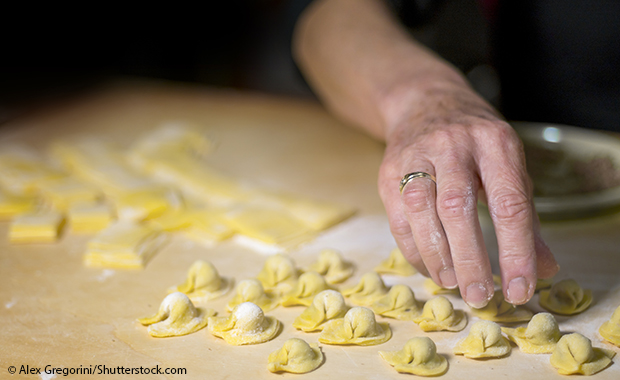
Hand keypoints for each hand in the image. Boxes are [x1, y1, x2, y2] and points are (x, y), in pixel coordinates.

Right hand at [378, 85, 558, 307]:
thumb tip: (545, 269)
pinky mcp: (389, 170)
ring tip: (451, 284)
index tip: (519, 289)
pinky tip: (430, 267)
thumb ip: (525, 217)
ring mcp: (416, 155)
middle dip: (470, 258)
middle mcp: (454, 144)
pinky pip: (398, 216)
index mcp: (495, 142)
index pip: (509, 202)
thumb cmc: (475, 142)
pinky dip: (414, 249)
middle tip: (479, 295)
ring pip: (422, 210)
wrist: (425, 103)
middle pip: (459, 207)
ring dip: (437, 255)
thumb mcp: (508, 166)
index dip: (516, 250)